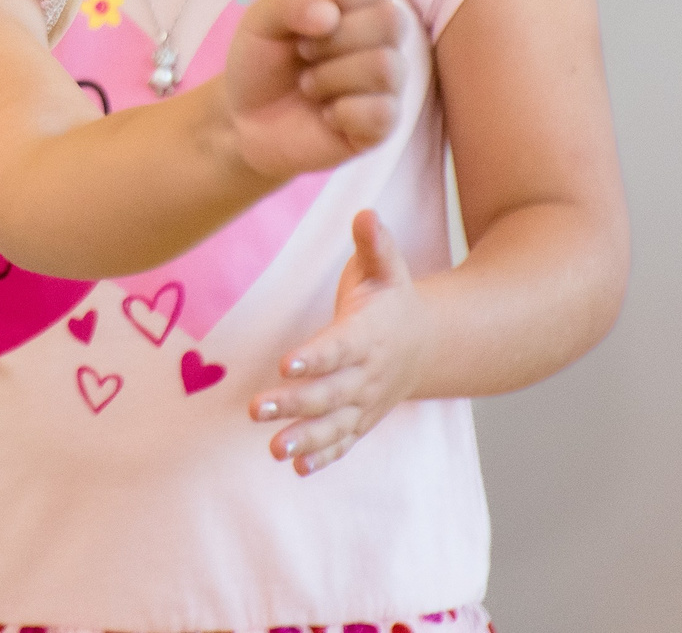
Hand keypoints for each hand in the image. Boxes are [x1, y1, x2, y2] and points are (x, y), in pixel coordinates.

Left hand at [216, 0, 404, 182]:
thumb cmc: (260, 63)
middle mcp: (381, 40)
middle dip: (333, 39)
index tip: (316, 14)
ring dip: (331, 77)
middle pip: (391, 20)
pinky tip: (326, 115)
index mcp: (356, 4)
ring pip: (385, 66)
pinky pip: (382, 111)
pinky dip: (341, 113)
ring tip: (309, 85)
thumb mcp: (259, 22)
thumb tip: (330, 14)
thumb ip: (289, 2)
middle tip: (304, 53)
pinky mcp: (384, 123)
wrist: (245, 120)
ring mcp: (387, 83)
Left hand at [252, 209, 432, 474]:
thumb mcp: (387, 268)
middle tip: (255, 409)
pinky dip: (325, 456)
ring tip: (274, 449)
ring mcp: (365, 401)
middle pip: (330, 393)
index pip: (338, 348)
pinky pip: (344, 441)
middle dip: (294, 403)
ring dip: (305, 438)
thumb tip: (365, 214)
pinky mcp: (361, 419)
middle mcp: (367, 374)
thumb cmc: (391, 300)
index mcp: (367, 336)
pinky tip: (298, 468)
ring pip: (335, 424)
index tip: (286, 363)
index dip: (314, 357)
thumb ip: (375, 244)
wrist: (426, 343)